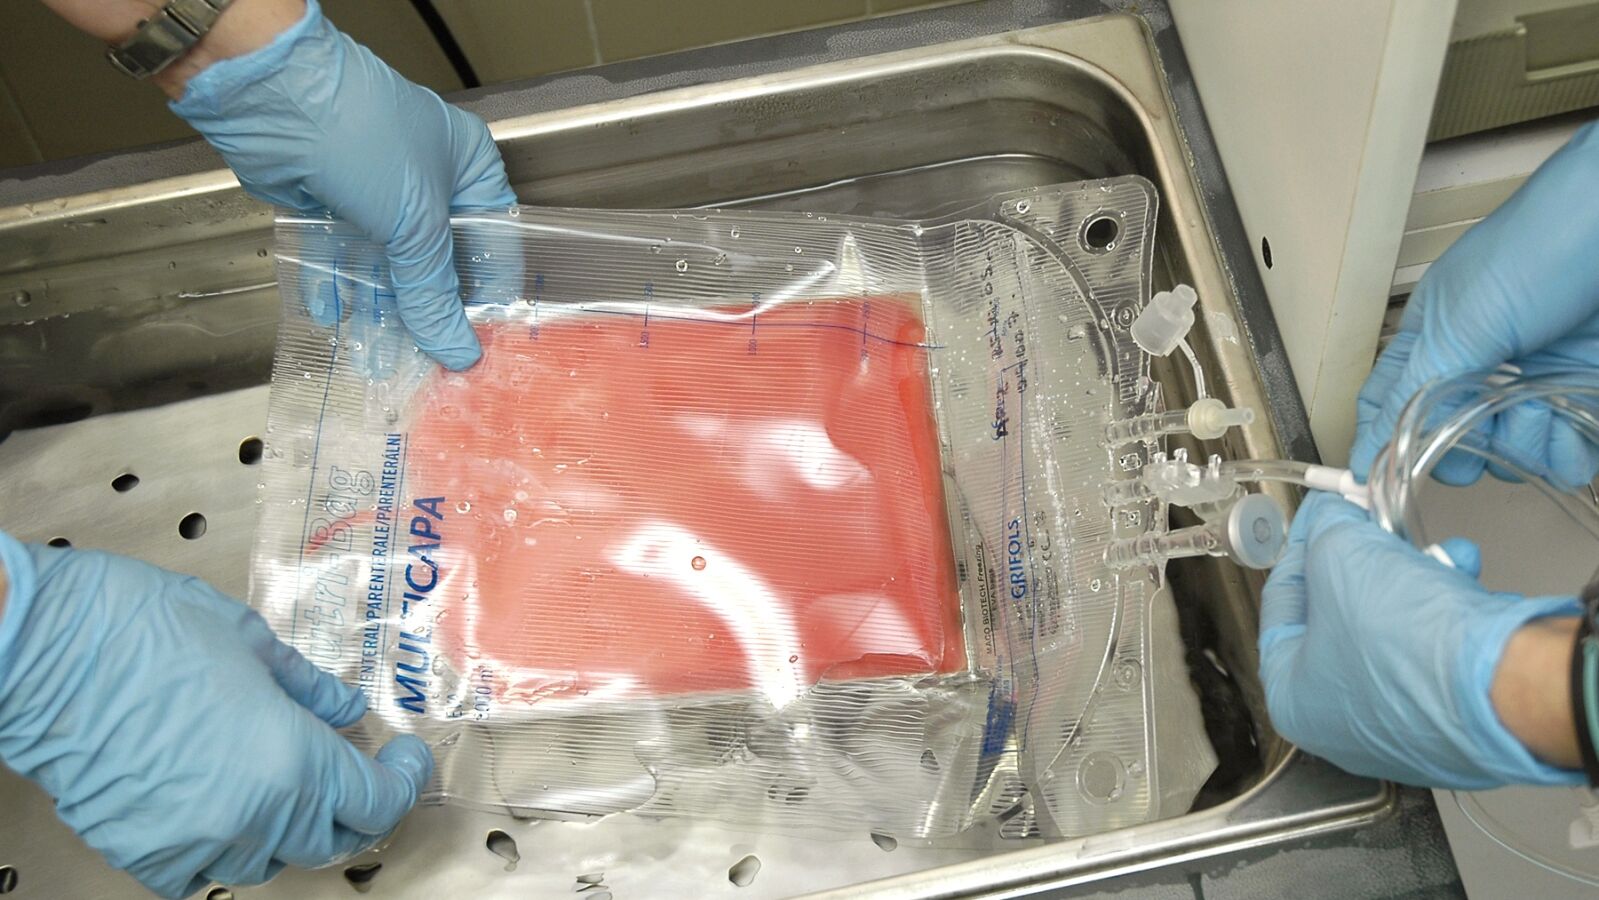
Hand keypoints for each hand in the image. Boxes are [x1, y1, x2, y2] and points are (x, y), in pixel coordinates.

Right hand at [0, 533, 431, 898]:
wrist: (44, 649)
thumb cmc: (144, 629)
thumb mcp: (252, 643)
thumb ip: (310, 687)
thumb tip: (345, 708)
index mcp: (291, 759)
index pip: (376, 803)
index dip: (402, 782)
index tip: (404, 759)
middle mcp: (252, 813)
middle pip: (330, 840)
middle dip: (352, 808)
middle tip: (353, 772)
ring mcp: (194, 840)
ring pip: (268, 862)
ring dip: (288, 829)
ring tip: (282, 783)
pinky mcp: (141, 851)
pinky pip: (200, 874)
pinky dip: (220, 848)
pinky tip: (219, 807)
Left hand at [168, 0, 514, 369]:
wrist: (272, 96)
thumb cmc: (363, 136)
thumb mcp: (415, 224)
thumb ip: (434, 295)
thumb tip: (460, 353)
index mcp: (467, 167)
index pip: (491, 241)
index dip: (486, 293)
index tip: (481, 340)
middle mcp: (424, 179)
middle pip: (434, 261)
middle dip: (427, 310)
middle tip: (428, 360)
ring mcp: (372, 191)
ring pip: (384, 263)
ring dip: (378, 308)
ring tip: (377, 354)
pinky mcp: (326, 203)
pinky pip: (337, 256)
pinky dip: (335, 286)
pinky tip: (334, 316)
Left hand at [1258, 492, 1580, 788]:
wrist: (1504, 686)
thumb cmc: (1406, 639)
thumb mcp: (1340, 555)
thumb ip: (1325, 528)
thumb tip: (1330, 515)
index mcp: (1292, 698)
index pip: (1281, 606)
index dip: (1302, 549)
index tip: (1320, 520)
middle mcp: (1341, 725)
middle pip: (1343, 616)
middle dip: (1371, 562)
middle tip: (1379, 529)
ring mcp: (1401, 729)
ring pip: (1397, 629)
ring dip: (1420, 580)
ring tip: (1441, 556)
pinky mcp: (1454, 723)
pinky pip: (1440, 652)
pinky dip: (1452, 614)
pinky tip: (1466, 586)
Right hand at [1350, 122, 1598, 487]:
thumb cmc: (1541, 244)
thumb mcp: (1458, 324)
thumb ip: (1413, 394)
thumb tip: (1366, 453)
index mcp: (1433, 340)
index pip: (1387, 405)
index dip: (1381, 444)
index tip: (1383, 482)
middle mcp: (1479, 365)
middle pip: (1450, 443)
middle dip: (1466, 450)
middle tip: (1479, 430)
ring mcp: (1533, 381)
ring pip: (1511, 455)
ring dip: (1525, 445)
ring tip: (1540, 407)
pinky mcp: (1581, 393)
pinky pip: (1564, 453)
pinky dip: (1568, 450)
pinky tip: (1572, 421)